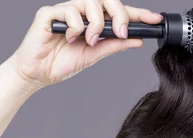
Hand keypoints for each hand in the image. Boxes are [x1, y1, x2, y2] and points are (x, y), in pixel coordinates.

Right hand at [4, 0, 162, 92]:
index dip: (137, 14)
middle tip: (121, 32)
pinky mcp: (49, 13)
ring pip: (90, 2)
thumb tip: (138, 39)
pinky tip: (71, 38)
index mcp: (93, 21)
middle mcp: (81, 12)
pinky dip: (76, 26)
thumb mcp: (94, 55)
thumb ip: (114, 45)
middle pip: (107, 0)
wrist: (37, 74)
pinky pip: (69, 11)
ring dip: (96, 23)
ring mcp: (65, 11)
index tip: (155, 20)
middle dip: (119, 14)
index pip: (118, 12)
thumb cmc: (60, 63)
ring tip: (90, 41)